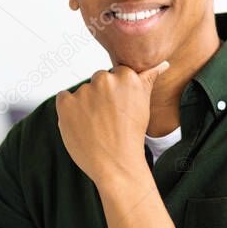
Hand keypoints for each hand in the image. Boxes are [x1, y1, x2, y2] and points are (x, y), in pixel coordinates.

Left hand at [55, 61, 169, 185]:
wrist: (116, 164)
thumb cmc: (131, 136)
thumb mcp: (144, 105)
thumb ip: (148, 79)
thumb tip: (162, 63)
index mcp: (126, 76)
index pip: (115, 74)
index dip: (116, 94)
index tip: (119, 109)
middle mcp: (105, 79)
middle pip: (98, 80)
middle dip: (100, 96)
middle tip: (108, 119)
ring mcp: (84, 91)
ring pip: (82, 91)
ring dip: (85, 105)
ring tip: (95, 126)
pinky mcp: (66, 102)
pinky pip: (63, 98)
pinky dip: (68, 109)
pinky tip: (80, 124)